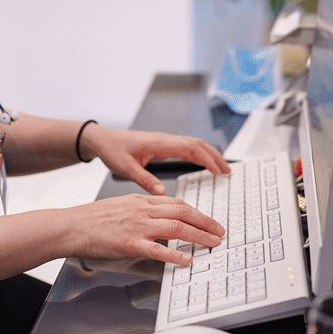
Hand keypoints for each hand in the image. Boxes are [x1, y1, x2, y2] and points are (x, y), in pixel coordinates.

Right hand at [64, 193, 224, 265]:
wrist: (72, 226)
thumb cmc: (94, 218)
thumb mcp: (123, 205)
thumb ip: (144, 209)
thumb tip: (162, 214)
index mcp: (142, 201)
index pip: (178, 203)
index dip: (198, 212)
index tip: (210, 220)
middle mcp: (143, 210)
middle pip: (183, 212)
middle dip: (206, 222)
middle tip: (220, 232)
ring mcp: (137, 226)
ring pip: (176, 227)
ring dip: (199, 236)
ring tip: (213, 243)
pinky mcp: (129, 243)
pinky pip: (157, 249)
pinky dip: (175, 254)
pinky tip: (186, 259)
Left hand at [81, 125, 229, 195]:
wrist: (104, 140)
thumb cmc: (114, 151)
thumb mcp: (126, 169)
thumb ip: (145, 180)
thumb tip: (162, 193)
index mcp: (160, 144)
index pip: (191, 148)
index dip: (208, 159)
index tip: (220, 171)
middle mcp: (166, 140)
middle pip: (198, 145)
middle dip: (215, 157)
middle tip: (228, 172)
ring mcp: (166, 142)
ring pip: (194, 145)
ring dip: (209, 155)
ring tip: (222, 169)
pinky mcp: (163, 146)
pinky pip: (187, 148)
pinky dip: (200, 155)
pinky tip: (204, 165)